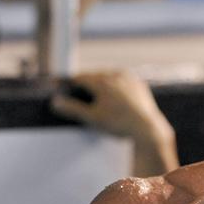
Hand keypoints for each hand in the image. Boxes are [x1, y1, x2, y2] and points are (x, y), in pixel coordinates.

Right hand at [52, 71, 172, 142]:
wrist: (147, 128)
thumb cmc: (120, 124)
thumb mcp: (93, 118)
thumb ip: (73, 108)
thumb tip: (55, 101)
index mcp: (102, 81)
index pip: (79, 77)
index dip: (68, 82)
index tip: (60, 85)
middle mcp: (115, 75)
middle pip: (94, 76)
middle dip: (85, 83)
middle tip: (76, 89)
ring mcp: (128, 78)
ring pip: (108, 77)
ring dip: (101, 82)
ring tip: (95, 93)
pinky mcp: (139, 83)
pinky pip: (122, 81)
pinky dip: (115, 85)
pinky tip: (113, 95)